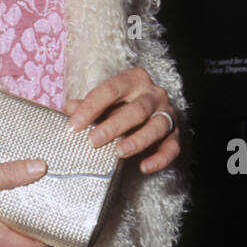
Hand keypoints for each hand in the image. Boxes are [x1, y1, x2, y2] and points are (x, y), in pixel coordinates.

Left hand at [64, 66, 180, 174]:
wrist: (150, 108)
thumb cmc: (122, 103)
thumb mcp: (104, 101)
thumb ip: (88, 105)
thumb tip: (71, 108)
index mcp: (133, 79)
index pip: (110, 90)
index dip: (91, 108)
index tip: (73, 126)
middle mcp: (153, 93)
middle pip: (136, 109)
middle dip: (113, 126)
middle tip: (93, 141)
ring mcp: (166, 112)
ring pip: (156, 126)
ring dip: (138, 140)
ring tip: (119, 153)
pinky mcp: (175, 133)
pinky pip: (172, 147)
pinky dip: (160, 158)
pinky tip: (144, 167)